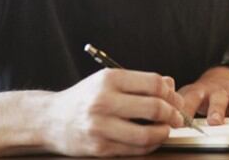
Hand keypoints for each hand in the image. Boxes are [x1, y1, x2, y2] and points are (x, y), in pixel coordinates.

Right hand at [42, 68, 184, 156]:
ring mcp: (101, 126)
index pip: (152, 83)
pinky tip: (151, 141)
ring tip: (166, 130)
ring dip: (163, 133)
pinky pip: (134, 149)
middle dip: (173, 115)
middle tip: (178, 118)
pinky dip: (149, 146)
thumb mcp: (107, 81)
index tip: (176, 100)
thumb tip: (170, 85)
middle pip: (153, 107)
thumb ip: (139, 82)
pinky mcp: (99, 147)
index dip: (170, 94)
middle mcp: (104, 100)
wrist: (50, 119)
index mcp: (109, 79)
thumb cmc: (83, 99)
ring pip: (146, 133)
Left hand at [178, 66, 228, 125]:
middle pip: (217, 99)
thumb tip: (163, 113)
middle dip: (216, 110)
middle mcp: (219, 91)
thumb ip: (180, 103)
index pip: (191, 98)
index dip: (186, 109)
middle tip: (213, 121)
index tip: (181, 120)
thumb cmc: (206, 92)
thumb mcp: (191, 93)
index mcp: (201, 91)